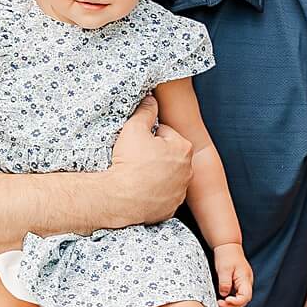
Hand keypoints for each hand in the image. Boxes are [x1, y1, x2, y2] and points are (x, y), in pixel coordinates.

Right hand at [109, 95, 192, 225]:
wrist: (118, 199)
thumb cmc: (128, 162)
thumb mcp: (134, 128)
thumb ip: (145, 110)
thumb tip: (151, 98)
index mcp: (183, 148)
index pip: (165, 134)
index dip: (148, 136)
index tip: (137, 144)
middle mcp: (188, 171)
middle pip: (168, 155)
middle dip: (155, 155)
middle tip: (136, 160)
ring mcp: (180, 192)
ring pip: (167, 176)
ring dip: (156, 174)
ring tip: (137, 176)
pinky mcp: (170, 208)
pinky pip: (163, 196)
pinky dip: (154, 193)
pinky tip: (141, 191)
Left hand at [213, 242, 253, 306]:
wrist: (227, 246)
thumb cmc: (227, 255)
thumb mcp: (224, 268)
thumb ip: (225, 282)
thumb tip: (224, 294)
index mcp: (245, 278)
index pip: (245, 296)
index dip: (236, 302)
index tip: (226, 301)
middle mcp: (247, 283)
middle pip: (243, 301)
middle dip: (232, 306)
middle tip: (220, 305)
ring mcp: (243, 284)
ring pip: (240, 300)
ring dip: (230, 306)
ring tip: (219, 305)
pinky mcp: (238, 284)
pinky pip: (236, 296)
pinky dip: (229, 301)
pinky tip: (221, 301)